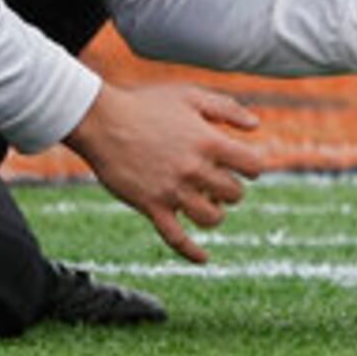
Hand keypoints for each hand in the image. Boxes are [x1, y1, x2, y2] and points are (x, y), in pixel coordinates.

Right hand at [64, 79, 262, 264]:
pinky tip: (204, 259)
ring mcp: (172, 190)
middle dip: (231, 190)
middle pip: (234, 194)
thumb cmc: (147, 105)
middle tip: (219, 183)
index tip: (242, 166)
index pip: (252, 166)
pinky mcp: (151, 206)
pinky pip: (176, 238)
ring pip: (211, 218)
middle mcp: (194, 169)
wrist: (102, 122)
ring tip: (207, 203)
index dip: (251, 167)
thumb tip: (255, 126)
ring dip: (215, 213)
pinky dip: (192, 252)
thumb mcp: (190, 96)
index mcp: (208, 142)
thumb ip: (226, 109)